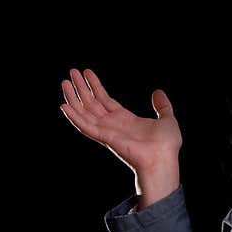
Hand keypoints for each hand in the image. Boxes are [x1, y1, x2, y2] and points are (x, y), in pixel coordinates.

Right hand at [59, 68, 182, 174]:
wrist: (164, 159)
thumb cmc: (166, 145)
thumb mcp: (167, 118)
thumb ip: (162, 105)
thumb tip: (158, 92)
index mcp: (126, 120)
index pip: (105, 100)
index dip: (96, 86)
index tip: (87, 72)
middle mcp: (113, 125)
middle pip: (92, 103)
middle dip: (82, 88)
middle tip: (72, 72)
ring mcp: (107, 131)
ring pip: (85, 112)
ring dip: (73, 97)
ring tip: (64, 82)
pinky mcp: (105, 138)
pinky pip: (85, 126)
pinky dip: (74, 117)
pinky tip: (64, 106)